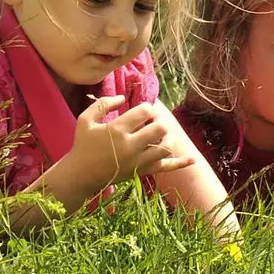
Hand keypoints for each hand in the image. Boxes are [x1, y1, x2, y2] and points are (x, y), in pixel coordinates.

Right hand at [61, 97, 194, 191]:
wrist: (81, 174)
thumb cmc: (82, 144)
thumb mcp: (85, 119)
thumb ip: (103, 104)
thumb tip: (123, 98)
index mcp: (117, 130)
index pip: (144, 112)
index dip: (147, 108)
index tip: (141, 111)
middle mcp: (130, 146)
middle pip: (160, 128)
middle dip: (159, 121)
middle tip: (151, 121)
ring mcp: (138, 161)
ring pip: (165, 147)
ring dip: (166, 137)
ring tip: (158, 134)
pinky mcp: (141, 172)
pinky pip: (165, 168)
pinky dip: (180, 163)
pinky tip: (192, 159)